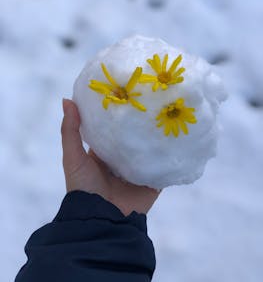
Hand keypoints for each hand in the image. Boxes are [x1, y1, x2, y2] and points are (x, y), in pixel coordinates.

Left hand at [61, 99, 160, 215]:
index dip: (117, 114)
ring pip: (149, 149)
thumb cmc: (84, 187)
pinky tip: (179, 138)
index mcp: (103, 153)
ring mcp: (138, 170)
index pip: (111, 129)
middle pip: (132, 138)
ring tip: (168, 114)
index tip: (125, 93)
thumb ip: (70, 131)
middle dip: (140, 123)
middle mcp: (121, 160)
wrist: (102, 220)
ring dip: (156, 137)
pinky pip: (163, 166)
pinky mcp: (152, 180)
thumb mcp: (73, 157)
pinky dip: (169, 155)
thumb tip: (67, 100)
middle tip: (152, 100)